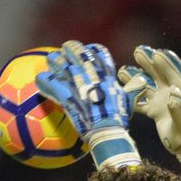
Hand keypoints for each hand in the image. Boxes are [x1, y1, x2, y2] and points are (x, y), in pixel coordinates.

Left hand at [36, 40, 138, 169]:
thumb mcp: (128, 101)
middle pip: (78, 54)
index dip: (92, 50)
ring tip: (50, 59)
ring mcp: (78, 86)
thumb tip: (142, 80)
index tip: (88, 49)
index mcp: (106, 76)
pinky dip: (44, 82)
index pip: (99, 54)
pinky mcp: (67, 97)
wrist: (107, 132)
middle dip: (71, 48)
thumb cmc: (119, 119)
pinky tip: (39, 79)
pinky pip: (51, 86)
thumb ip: (132, 88)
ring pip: (62, 66)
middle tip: (65, 47)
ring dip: (55, 61)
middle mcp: (91, 77)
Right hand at [120, 45, 180, 154]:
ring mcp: (162, 101)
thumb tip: (172, 94)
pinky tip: (121, 91)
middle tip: (138, 51)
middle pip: (160, 74)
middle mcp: (172, 94)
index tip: (156, 55)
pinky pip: (141, 101)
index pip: (175, 74)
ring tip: (122, 70)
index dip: (166, 64)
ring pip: (148, 86)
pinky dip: (132, 96)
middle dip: (149, 63)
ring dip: (136, 78)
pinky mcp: (155, 111)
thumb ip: (180, 110)